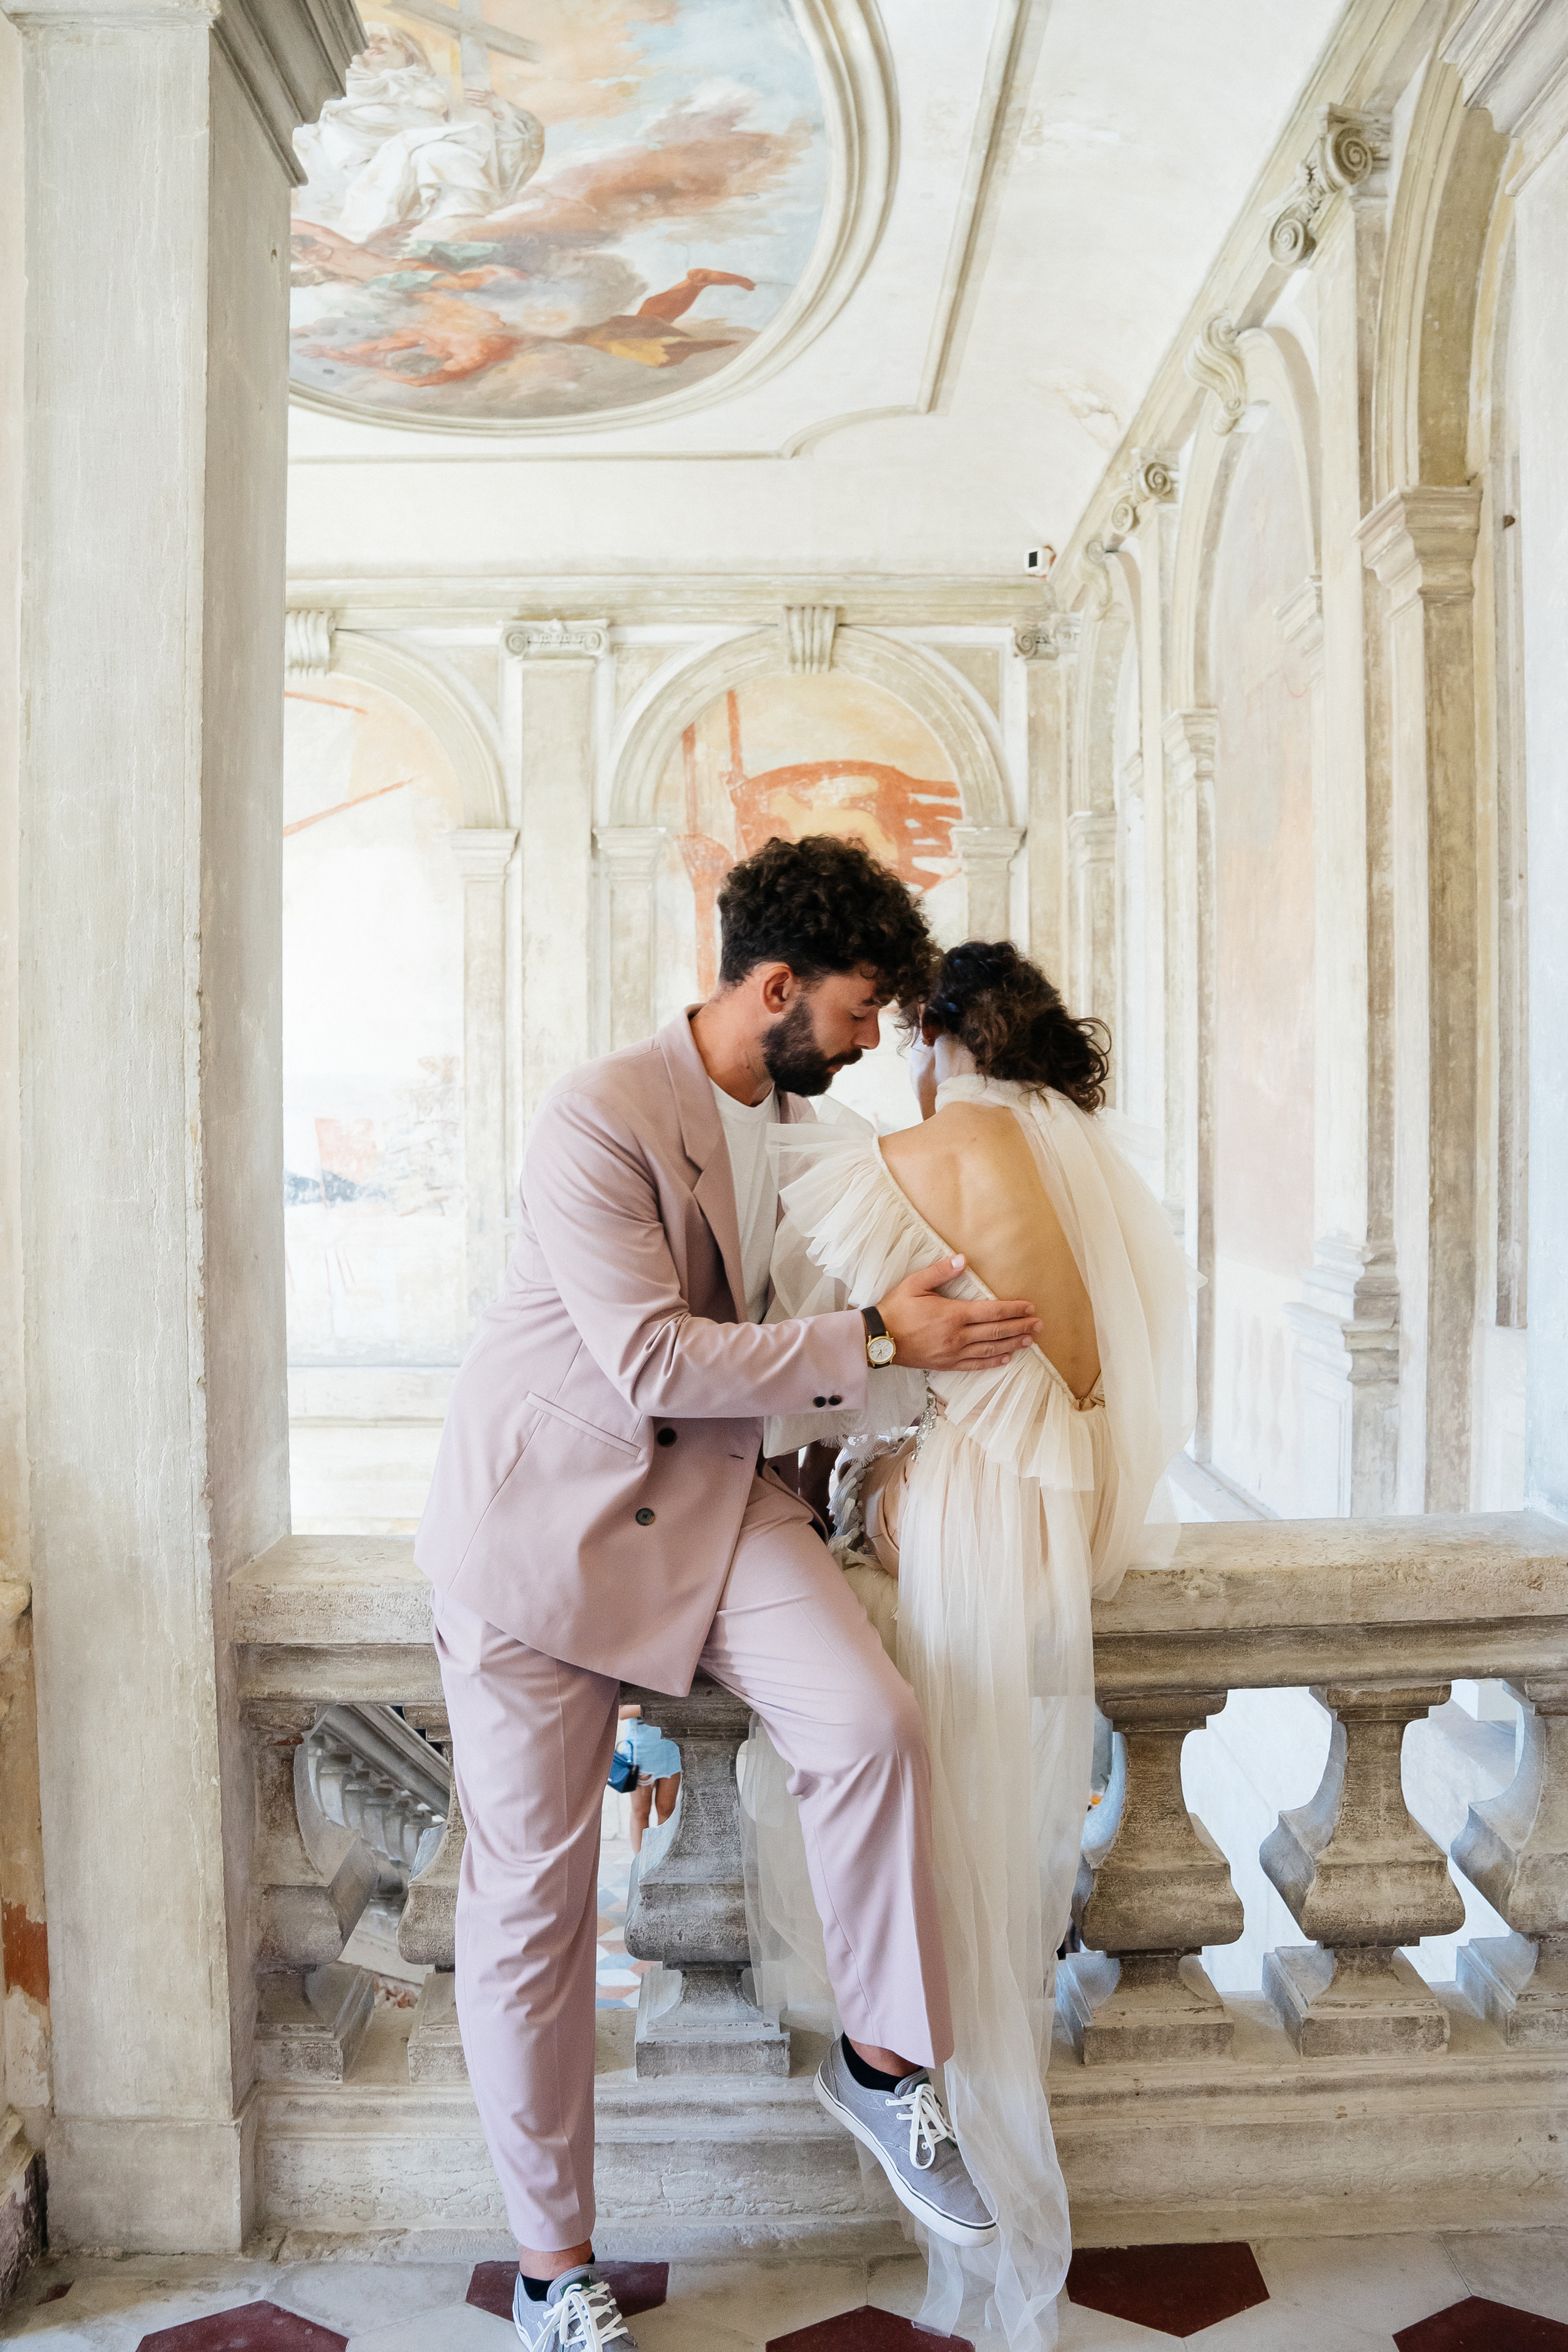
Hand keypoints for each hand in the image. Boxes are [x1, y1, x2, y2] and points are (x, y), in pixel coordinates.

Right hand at [877, 1256, 1039, 1371]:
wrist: (877, 1339)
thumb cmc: (896, 1309)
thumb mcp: (914, 1284)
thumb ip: (940, 1271)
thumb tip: (962, 1259)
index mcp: (953, 1314)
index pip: (992, 1311)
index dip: (1013, 1309)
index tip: (1030, 1308)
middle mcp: (958, 1336)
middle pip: (996, 1332)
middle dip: (1020, 1327)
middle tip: (1039, 1325)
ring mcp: (953, 1352)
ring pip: (990, 1350)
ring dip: (1012, 1344)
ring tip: (1030, 1341)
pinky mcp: (946, 1364)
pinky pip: (975, 1365)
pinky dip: (993, 1362)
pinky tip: (1006, 1359)